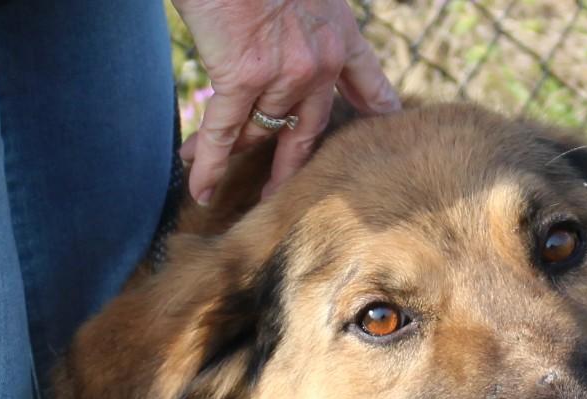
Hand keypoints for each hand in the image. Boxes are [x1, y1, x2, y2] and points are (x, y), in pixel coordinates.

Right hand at [173, 0, 399, 202]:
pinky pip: (225, 133)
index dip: (376, 109)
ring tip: (210, 178)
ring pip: (256, 129)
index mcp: (338, 34)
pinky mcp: (243, 77)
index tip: (383, 128)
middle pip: (305, 130)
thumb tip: (290, 35)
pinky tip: (202, 189)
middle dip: (289, 166)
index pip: (367, 82)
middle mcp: (317, 63)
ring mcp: (282, 74)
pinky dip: (210, 164)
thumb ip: (308, 17)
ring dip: (228, 153)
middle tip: (280, 193)